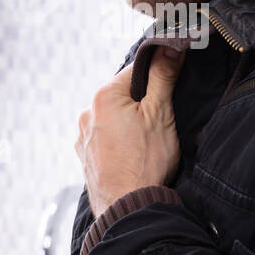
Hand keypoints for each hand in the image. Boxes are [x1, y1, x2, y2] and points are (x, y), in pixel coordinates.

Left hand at [76, 44, 186, 217]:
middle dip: (143, 106)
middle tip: (159, 126)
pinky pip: (106, 139)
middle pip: (124, 96)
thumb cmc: (146, 162)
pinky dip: (119, 143)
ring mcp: (84, 136)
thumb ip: (164, 76)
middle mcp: (87, 112)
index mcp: (104, 95)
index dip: (158, 82)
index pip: (137, 72)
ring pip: (114, 118)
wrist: (128, 208)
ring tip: (146, 146)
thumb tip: (170, 45)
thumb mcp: (161, 113)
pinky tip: (133, 157)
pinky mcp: (85, 157)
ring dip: (129, 125)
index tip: (169, 96)